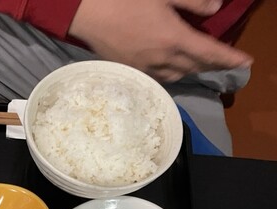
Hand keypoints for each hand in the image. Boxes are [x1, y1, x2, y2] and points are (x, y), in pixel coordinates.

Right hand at [68, 0, 252, 81]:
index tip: (246, 62)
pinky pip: (159, 76)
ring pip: (177, 75)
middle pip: (195, 66)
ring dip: (192, 69)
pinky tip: (170, 66)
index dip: (230, 58)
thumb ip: (192, 2)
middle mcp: (162, 58)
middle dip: (213, 64)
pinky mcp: (131, 70)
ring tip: (198, 63)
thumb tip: (215, 9)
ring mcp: (145, 67)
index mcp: (173, 38)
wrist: (87, 15)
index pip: (210, 52)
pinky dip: (172, 72)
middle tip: (224, 60)